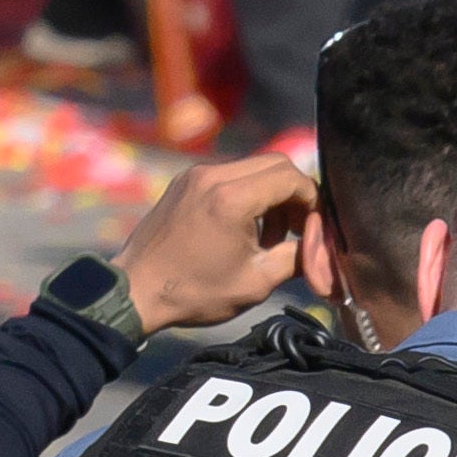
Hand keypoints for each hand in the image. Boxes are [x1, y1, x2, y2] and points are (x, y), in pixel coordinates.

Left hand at [113, 148, 321, 332]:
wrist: (135, 291)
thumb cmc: (195, 292)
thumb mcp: (257, 281)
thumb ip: (296, 257)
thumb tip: (321, 250)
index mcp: (231, 198)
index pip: (292, 178)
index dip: (312, 202)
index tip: (311, 231)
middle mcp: (212, 176)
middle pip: (276, 164)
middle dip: (295, 194)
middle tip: (296, 229)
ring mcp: (195, 176)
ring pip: (253, 167)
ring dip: (272, 194)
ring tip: (269, 235)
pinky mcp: (185, 182)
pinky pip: (230, 175)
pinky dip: (248, 194)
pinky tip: (245, 228)